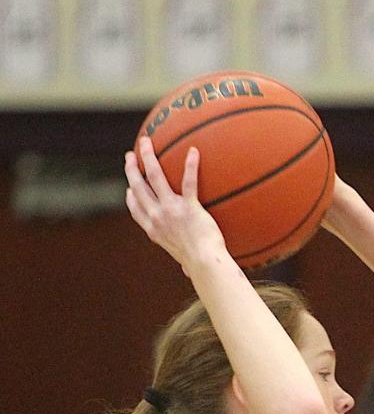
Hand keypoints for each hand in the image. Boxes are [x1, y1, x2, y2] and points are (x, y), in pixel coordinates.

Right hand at [124, 137, 225, 271]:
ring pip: (154, 176)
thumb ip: (184, 261)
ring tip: (146, 141)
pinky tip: (193, 151)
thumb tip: (188, 272)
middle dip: (131, 169)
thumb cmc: (199, 266)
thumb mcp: (184, 263)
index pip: (136, 209)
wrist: (205, 264)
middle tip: (130, 156)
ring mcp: (171, 210)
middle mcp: (157, 217)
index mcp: (153, 230)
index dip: (131, 196)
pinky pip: (188, 181)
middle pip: (138, 187)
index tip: (129, 188)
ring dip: (148, 156)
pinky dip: (190, 165)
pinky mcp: (188, 207)